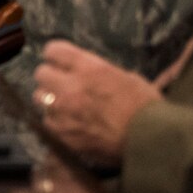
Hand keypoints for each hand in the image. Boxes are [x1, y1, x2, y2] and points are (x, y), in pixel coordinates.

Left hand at [32, 41, 160, 164]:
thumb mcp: (125, 77)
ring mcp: (64, 112)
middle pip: (41, 73)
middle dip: (52, 78)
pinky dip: (56, 122)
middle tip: (63, 85)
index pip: (53, 50)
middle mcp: (70, 87)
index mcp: (88, 69)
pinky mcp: (63, 134)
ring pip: (39, 98)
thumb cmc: (146, 108)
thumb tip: (85, 69)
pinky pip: (47, 122)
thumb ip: (98, 71)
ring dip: (50, 100)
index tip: (61, 62)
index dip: (57, 56)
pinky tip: (71, 125)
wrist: (152, 142)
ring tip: (66, 106)